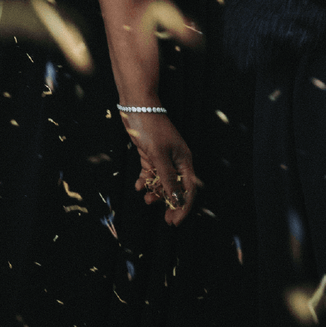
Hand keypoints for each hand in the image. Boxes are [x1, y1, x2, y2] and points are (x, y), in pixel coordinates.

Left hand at [118, 109, 199, 224]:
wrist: (137, 106)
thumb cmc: (151, 127)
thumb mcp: (158, 154)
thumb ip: (167, 177)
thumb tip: (176, 199)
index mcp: (184, 160)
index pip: (188, 189)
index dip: (183, 207)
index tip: (175, 221)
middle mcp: (176, 161)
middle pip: (177, 187)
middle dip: (171, 203)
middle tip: (165, 219)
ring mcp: (163, 157)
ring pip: (162, 181)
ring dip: (156, 192)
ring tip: (146, 199)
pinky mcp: (150, 154)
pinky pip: (150, 172)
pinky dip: (145, 180)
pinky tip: (138, 186)